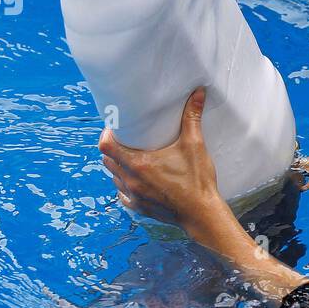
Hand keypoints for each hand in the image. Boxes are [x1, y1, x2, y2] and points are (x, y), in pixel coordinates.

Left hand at [98, 87, 233, 242]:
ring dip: (117, 166)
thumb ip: (192, 117)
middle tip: (125, 138)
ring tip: (130, 157)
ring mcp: (134, 196)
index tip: (115, 127)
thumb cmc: (198, 181)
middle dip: (112, 148)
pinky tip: (135, 179)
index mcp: (139, 164)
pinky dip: (125, 185)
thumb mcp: (195, 145)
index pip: (106, 146)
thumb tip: (198, 93)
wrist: (202, 214)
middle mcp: (131, 180)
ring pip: (114, 177)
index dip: (106, 134)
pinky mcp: (139, 207)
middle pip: (107, 160)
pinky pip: (122, 194)